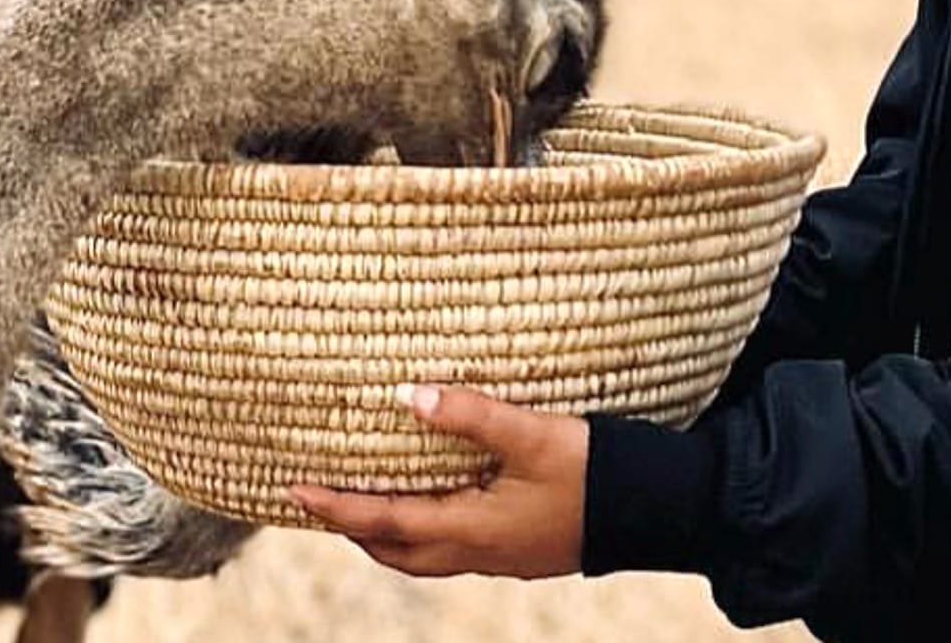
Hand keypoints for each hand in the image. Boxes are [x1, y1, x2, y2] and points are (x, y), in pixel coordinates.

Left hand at [288, 383, 587, 579]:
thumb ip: (470, 414)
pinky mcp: (517, 548)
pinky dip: (419, 529)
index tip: (294, 489)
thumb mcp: (533, 435)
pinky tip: (427, 501)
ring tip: (360, 502)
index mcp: (472, 529)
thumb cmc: (597, 472)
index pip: (384, 523)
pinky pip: (449, 546)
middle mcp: (479, 551)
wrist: (656, 513)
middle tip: (317, 498)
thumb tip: (406, 395)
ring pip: (422, 555)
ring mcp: (499, 555)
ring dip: (384, 533)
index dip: (335, 507)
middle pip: (395, 551)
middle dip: (351, 529)